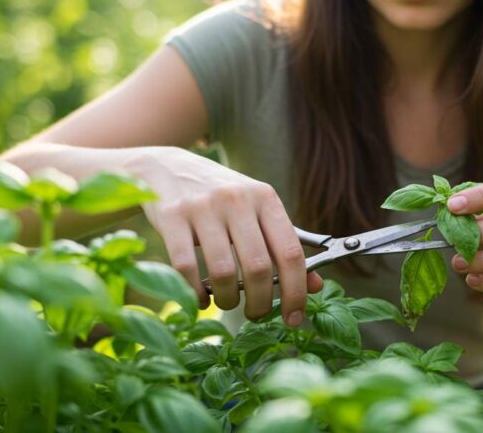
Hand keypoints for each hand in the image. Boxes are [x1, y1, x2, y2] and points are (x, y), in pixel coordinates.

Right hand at [126, 147, 322, 325]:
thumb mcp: (257, 210)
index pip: (291, 252)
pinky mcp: (172, 217)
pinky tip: (200, 299)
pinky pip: (186, 268)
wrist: (166, 166)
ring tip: (227, 303)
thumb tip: (316, 285)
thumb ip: (284, 245)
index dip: (297, 291)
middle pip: (258, 267)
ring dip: (228, 301)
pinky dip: (195, 294)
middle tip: (257, 314)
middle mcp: (237, 200)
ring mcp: (203, 207)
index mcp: (265, 198)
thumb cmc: (220, 197)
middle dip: (260, 303)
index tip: (295, 317)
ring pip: (223, 272)